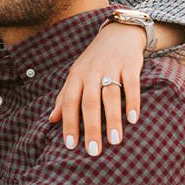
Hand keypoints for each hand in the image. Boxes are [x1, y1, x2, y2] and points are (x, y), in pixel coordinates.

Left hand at [48, 21, 148, 155]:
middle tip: (94, 151)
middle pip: (89, 103)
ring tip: (115, 141)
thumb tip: (51, 121)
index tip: (71, 146)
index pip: (69, 102)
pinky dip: (132, 102)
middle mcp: (92, 72)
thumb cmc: (94, 61)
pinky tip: (133, 119)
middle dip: (91, 128)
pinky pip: (131, 84)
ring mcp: (111, 67)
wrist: (119, 33)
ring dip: (112, 119)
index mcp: (76, 76)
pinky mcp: (130, 64)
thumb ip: (64, 97)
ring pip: (110, 96)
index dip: (69, 124)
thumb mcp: (76, 76)